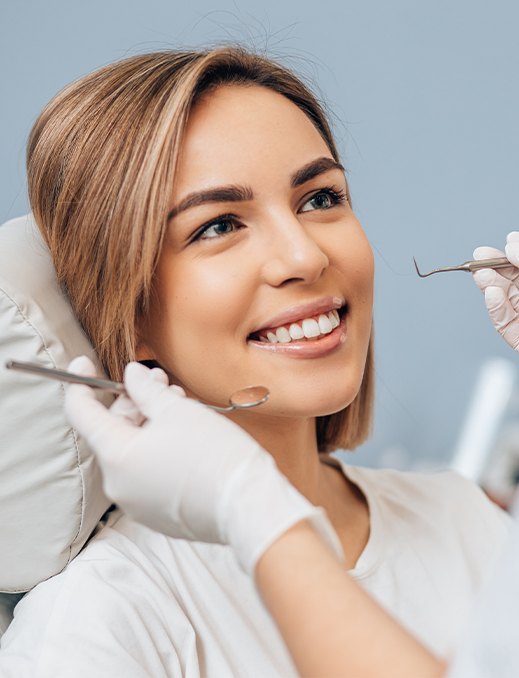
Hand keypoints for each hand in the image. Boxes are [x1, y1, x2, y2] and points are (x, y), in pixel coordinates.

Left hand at [64, 357, 341, 573]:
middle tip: (159, 381)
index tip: (84, 363)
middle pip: (112, 431)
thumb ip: (145, 389)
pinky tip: (183, 435)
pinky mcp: (157, 514)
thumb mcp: (178, 410)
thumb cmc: (215, 454)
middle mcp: (118, 484)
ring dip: (148, 424)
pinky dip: (157, 450)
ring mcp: (136, 503)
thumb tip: (131, 375)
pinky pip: (146, 473)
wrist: (249, 506)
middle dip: (133, 401)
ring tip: (179, 405)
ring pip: (132, 451)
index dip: (80, 383)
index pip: (81, 414)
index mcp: (116, 456)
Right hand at [473, 232, 518, 350]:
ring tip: (480, 273)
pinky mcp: (517, 337)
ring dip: (489, 284)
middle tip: (479, 256)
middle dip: (494, 267)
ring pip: (503, 298)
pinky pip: (503, 322)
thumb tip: (511, 244)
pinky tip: (491, 294)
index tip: (507, 241)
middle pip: (511, 280)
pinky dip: (495, 308)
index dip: (514, 252)